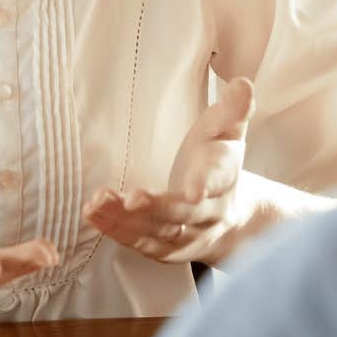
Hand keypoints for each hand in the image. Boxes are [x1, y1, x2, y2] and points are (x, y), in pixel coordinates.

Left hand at [82, 77, 255, 266]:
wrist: (235, 215)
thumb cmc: (219, 161)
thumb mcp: (229, 132)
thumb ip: (234, 110)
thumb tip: (242, 85)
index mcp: (224, 177)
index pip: (218, 180)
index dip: (206, 183)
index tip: (193, 189)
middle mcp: (210, 213)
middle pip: (185, 214)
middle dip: (158, 208)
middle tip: (131, 198)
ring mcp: (190, 236)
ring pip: (160, 234)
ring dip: (128, 221)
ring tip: (97, 203)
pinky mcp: (170, 251)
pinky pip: (144, 246)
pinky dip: (119, 233)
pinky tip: (95, 216)